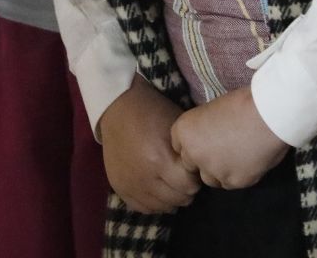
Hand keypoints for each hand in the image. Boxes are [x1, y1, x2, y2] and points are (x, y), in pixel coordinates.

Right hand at [98, 76, 201, 213]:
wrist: (118, 108)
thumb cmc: (153, 112)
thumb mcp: (176, 126)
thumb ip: (187, 151)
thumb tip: (198, 171)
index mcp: (159, 160)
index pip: (189, 186)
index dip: (194, 177)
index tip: (192, 169)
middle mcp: (144, 177)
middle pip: (177, 199)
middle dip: (185, 189)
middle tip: (183, 176)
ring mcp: (130, 185)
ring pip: (162, 207)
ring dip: (171, 197)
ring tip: (171, 182)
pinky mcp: (119, 188)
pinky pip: (143, 208)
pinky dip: (154, 202)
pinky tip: (158, 190)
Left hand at [169, 86, 289, 190]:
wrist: (267, 114)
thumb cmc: (241, 103)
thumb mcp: (211, 111)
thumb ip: (203, 131)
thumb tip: (206, 142)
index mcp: (183, 131)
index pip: (178, 147)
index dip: (194, 144)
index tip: (206, 140)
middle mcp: (192, 153)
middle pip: (192, 165)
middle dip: (204, 160)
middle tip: (223, 149)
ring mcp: (212, 170)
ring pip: (210, 179)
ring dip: (220, 171)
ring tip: (238, 155)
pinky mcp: (233, 181)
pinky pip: (231, 183)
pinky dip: (238, 175)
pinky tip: (249, 160)